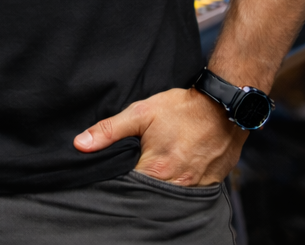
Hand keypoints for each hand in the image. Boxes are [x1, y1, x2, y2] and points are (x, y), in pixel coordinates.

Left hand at [73, 87, 246, 185]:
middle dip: (137, 187)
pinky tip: (171, 173)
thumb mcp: (141, 113)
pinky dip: (177, 187)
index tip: (113, 172)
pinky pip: (188, 195)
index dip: (118, 181)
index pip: (128, 187)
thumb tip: (80, 144)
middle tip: (133, 169)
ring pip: (168, 197)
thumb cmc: (181, 109)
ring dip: (157, 188)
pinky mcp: (209, 186)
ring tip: (151, 170)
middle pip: (148, 195)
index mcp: (156, 169)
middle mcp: (177, 184)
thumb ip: (109, 130)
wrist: (223, 107)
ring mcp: (195, 188)